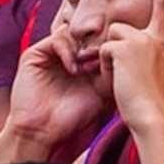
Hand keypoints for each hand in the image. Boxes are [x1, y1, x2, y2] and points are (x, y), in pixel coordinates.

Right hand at [0, 12, 109, 161]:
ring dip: (84, 48)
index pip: (98, 41)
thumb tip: (128, 55)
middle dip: (98, 46)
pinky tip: (73, 70)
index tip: (116, 62)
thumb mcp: (102, 93)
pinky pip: (57, 39)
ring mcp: (50, 54)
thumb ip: (112, 73)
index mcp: (81, 62)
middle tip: (104, 62)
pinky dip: (68, 51)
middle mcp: (66, 55)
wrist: (42, 131)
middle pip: (86, 34)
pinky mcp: (35, 54)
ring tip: (88, 69)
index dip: (109, 48)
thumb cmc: (71, 118)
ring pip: (73, 33)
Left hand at [102, 0, 163, 131]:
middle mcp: (163, 41)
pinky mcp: (125, 45)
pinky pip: (104, 48)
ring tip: (120, 75)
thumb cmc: (156, 111)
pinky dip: (104, 66)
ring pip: (117, 30)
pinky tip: (115, 80)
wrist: (155, 118)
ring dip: (112, 51)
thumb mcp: (161, 85)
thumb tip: (142, 66)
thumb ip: (154, 70)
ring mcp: (145, 40)